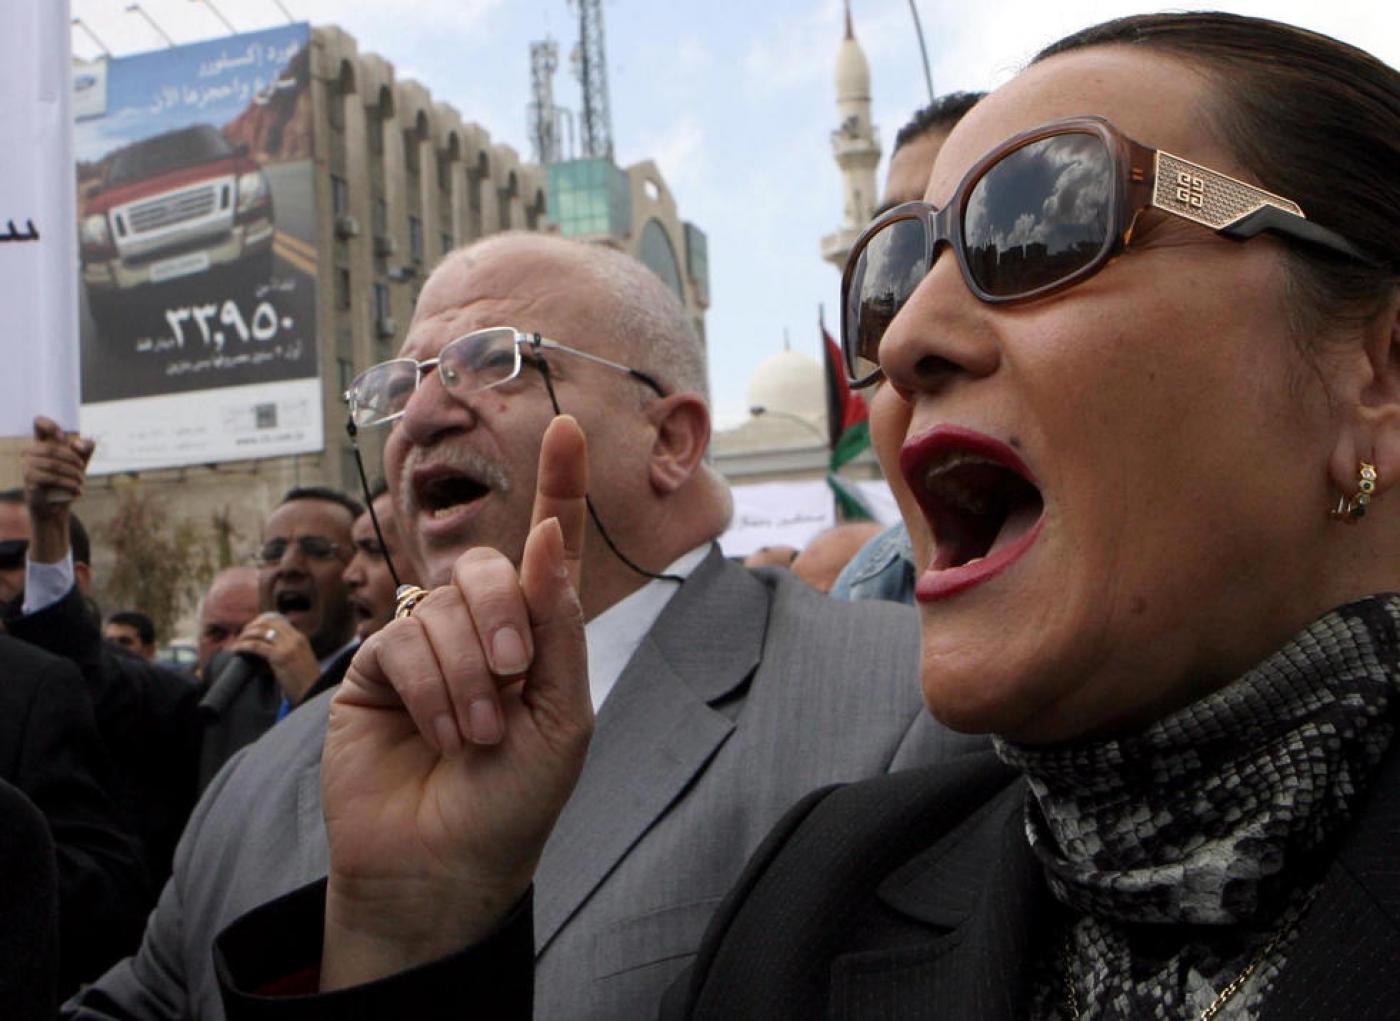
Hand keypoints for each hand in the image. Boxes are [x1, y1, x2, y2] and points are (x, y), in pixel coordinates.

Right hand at [21, 416, 95, 563]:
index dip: (49, 425)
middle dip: (73, 459)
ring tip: (82, 482)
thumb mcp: (81, 462)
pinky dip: (68, 484)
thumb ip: (86, 448)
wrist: (59, 505)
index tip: (63, 436)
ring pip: (54, 463)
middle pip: (53, 447)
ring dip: (73, 474)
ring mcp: (27, 465)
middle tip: (83, 469)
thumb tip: (81, 443)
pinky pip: (51, 477)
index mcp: (43, 443)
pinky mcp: (29, 479)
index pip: (39, 424)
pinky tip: (77, 491)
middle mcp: (31, 452)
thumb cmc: (69, 480)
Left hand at [229, 612, 321, 704]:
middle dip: (252, 626)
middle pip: (268, 623)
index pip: (278, 621)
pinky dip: (244, 646)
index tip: (250, 629)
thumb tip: (264, 650)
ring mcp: (288, 647)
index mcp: (301, 638)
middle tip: (242, 635)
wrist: (313, 693)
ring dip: (245, 635)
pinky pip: (256, 646)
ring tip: (237, 642)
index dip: (261, 622)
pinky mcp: (280, 657)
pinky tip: (237, 649)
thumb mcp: (300, 660)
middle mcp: (295, 639)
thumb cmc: (305, 682)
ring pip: (260, 632)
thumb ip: (287, 651)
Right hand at [319, 416, 591, 989]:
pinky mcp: (377, 668)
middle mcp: (482, 631)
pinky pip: (401, 637)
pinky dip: (429, 685)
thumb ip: (558, 628)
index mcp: (540, 639)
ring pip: (443, 603)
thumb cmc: (516, 802)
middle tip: (512, 677)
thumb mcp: (563, 717)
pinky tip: (440, 732)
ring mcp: (427, 645)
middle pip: (491, 567)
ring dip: (467, 673)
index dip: (560, 487)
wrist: (444, 868)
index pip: (551, 551)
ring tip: (476, 736)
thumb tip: (549, 537)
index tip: (572, 428)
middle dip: (506, 614)